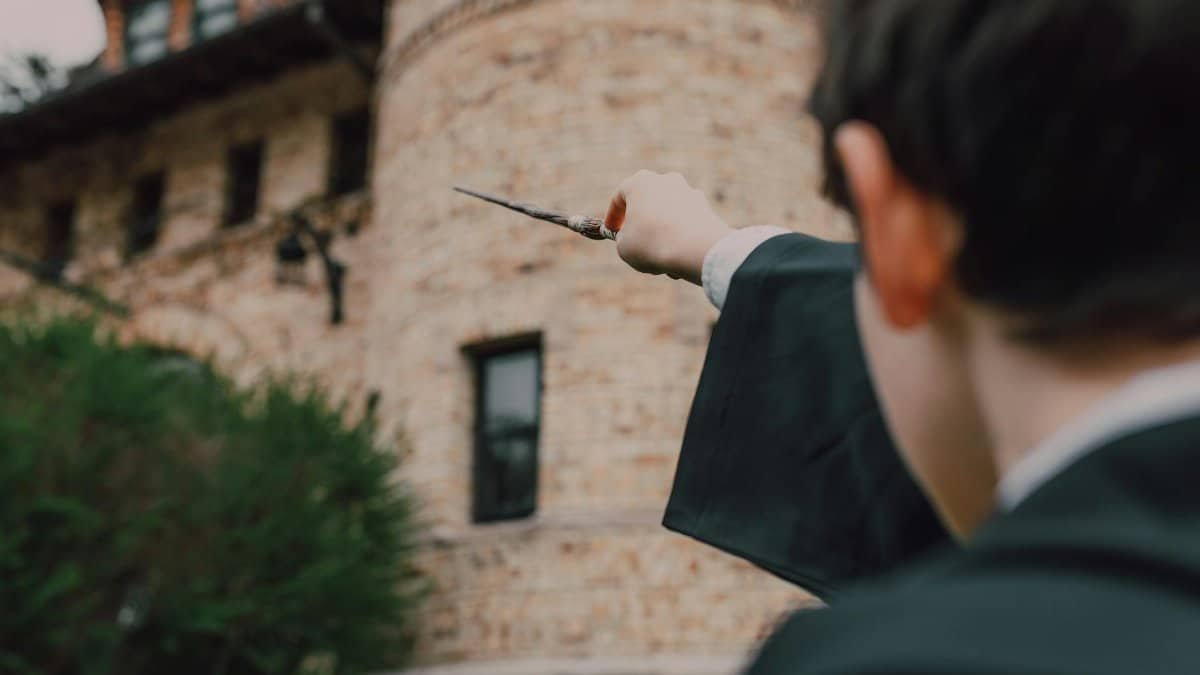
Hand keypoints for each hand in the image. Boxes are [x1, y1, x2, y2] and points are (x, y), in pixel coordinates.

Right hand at [605, 171, 733, 284]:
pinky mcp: (705, 207)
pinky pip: (685, 223)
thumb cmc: (652, 244)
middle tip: (635, 243)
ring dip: (662, 235)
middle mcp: (665, 180)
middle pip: (646, 203)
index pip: (619, 197)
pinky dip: (680, 238)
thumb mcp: (624, 247)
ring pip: (668, 215)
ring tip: (660, 262)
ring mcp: (688, 192)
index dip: (612, 217)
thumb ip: (623, 239)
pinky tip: (679, 260)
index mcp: (639, 182)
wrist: (695, 249)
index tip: (611, 232)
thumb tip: (632, 239)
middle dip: (641, 224)